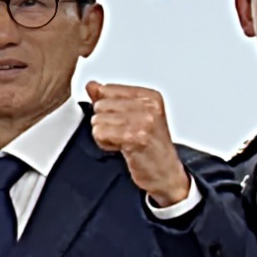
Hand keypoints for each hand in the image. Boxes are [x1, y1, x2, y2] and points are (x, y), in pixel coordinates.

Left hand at [86, 81, 191, 208]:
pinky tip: (121, 148)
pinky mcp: (135, 137)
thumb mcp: (132, 116)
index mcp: (149, 96)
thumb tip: (92, 85)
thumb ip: (109, 98)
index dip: (107, 109)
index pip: (107, 89)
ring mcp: (144, 121)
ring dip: (105, 135)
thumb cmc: (150, 145)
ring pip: (98, 120)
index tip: (123, 120)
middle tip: (123, 134)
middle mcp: (149, 106)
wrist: (165, 171)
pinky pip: (100, 133)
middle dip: (105, 123)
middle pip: (100, 105)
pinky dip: (105, 143)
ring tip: (123, 141)